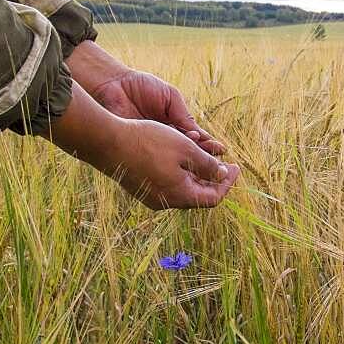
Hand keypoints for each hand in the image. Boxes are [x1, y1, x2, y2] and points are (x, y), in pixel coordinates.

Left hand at [92, 70, 225, 155]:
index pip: (194, 139)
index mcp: (173, 125)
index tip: (221, 150)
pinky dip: (168, 162)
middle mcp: (163, 138)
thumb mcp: (170, 98)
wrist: (114, 84)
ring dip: (189, 163)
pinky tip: (181, 164)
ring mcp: (150, 145)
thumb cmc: (142, 86)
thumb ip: (184, 115)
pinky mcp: (137, 148)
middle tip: (217, 164)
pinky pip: (155, 158)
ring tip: (203, 166)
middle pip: (186, 152)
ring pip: (173, 159)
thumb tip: (200, 134)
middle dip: (203, 158)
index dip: (207, 145)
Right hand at [111, 118, 239, 208]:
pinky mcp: (141, 187)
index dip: (227, 183)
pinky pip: (168, 183)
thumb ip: (207, 165)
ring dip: (196, 174)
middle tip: (224, 162)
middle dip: (213, 179)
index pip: (213, 198)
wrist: (108, 142)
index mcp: (180, 195)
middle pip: (198, 195)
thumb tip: (221, 175)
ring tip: (205, 156)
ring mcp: (151, 196)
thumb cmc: (149, 142)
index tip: (236, 167)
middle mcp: (166, 201)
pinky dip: (180, 172)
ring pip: (182, 188)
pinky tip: (182, 156)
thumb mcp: (186, 149)